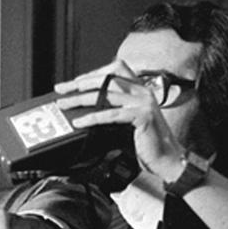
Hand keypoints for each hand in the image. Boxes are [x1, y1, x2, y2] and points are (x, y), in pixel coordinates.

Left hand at [53, 60, 185, 182]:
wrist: (166, 158)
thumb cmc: (145, 143)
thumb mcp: (124, 123)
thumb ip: (110, 112)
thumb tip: (83, 112)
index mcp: (140, 89)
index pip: (115, 70)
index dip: (93, 73)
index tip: (74, 82)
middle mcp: (143, 91)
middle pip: (107, 77)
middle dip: (80, 83)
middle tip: (61, 90)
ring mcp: (144, 102)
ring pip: (106, 93)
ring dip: (81, 98)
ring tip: (64, 105)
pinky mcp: (143, 116)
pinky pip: (112, 114)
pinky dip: (92, 118)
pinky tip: (79, 122)